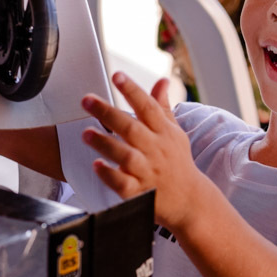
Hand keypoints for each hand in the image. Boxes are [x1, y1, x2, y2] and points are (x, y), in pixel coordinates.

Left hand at [80, 72, 204, 229]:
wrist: (190, 200)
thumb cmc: (178, 163)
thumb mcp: (175, 133)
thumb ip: (163, 107)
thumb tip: (162, 81)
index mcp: (164, 133)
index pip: (148, 107)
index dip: (133, 90)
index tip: (118, 75)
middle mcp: (156, 150)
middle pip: (131, 128)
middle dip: (108, 113)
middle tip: (87, 100)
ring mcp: (148, 172)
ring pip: (125, 156)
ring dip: (105, 143)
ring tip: (86, 133)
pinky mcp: (140, 192)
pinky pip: (123, 183)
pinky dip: (110, 175)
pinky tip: (97, 165)